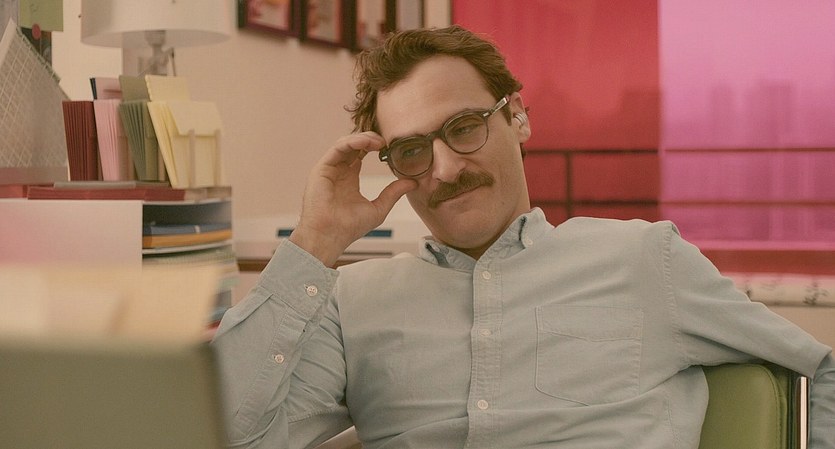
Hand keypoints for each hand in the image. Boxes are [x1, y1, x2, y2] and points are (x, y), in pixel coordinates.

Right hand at [289, 132, 416, 266]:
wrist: (329, 237)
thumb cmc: (348, 228)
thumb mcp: (378, 208)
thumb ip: (393, 193)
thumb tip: (413, 182)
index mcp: (349, 179)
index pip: (361, 154)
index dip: (375, 146)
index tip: (392, 146)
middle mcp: (338, 171)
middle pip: (354, 145)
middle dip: (371, 139)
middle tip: (388, 140)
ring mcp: (329, 169)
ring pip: (346, 144)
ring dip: (364, 139)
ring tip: (380, 142)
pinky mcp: (321, 169)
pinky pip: (337, 148)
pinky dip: (353, 142)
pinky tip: (367, 144)